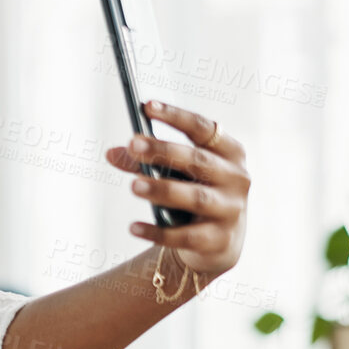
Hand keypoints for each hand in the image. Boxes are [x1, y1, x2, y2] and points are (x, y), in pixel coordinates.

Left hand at [103, 100, 249, 276]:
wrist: (219, 242)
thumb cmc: (195, 193)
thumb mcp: (177, 173)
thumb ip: (146, 162)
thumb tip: (112, 153)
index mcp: (229, 152)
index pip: (202, 128)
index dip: (175, 116)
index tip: (146, 106)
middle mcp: (236, 178)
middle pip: (197, 161)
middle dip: (164, 151)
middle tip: (132, 144)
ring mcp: (231, 209)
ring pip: (195, 197)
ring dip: (163, 190)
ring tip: (133, 185)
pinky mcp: (219, 239)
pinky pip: (185, 235)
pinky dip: (158, 231)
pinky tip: (133, 227)